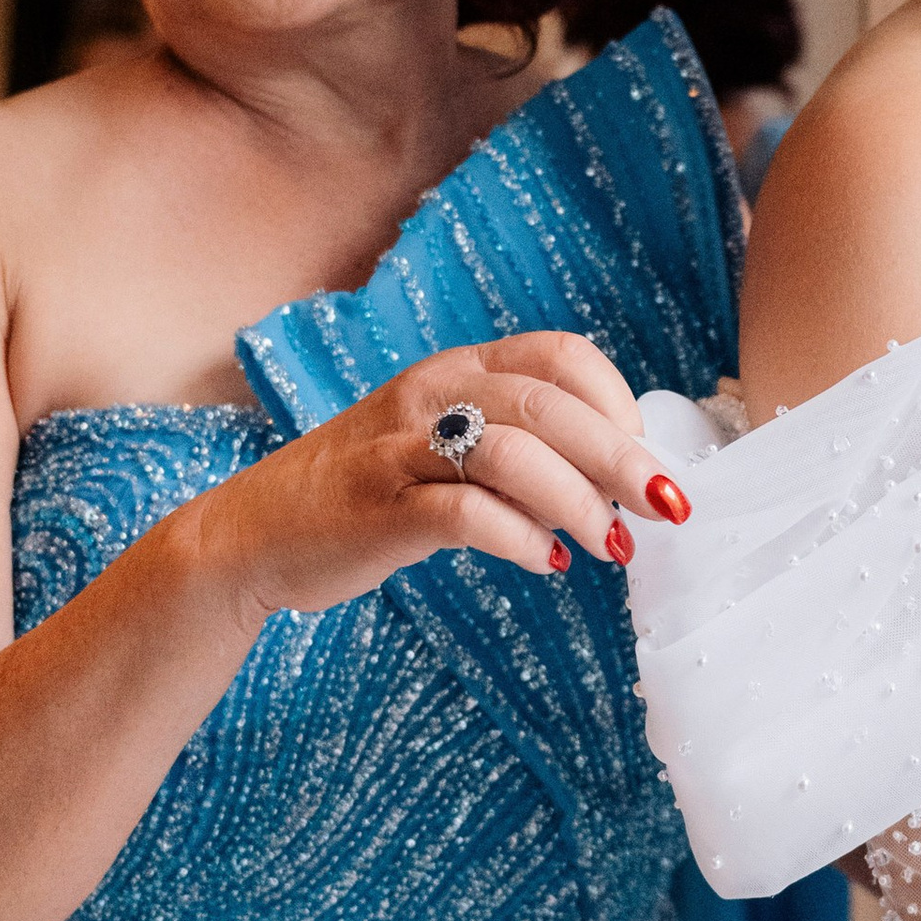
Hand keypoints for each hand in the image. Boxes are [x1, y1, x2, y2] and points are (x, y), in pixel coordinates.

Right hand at [197, 332, 688, 624]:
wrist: (254, 534)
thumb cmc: (366, 494)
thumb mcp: (442, 446)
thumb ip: (518, 449)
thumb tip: (614, 483)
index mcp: (455, 370)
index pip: (558, 355)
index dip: (617, 400)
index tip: (646, 456)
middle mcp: (429, 394)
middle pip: (548, 405)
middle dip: (621, 456)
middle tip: (666, 507)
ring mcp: (399, 448)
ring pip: (512, 452)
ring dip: (578, 502)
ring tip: (610, 546)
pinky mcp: (379, 507)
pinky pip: (465, 513)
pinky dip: (519, 539)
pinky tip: (546, 564)